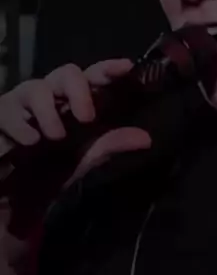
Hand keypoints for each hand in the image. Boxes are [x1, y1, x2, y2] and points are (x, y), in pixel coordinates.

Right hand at [0, 60, 151, 241]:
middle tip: (87, 117)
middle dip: (78, 89)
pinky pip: (6, 110)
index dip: (107, 70)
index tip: (126, 68)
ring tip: (55, 136)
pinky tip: (29, 141)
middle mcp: (49, 100)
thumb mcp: (80, 166)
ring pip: (35, 87)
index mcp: (73, 107)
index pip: (93, 80)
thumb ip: (107, 148)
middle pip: (66, 73)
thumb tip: (145, 138)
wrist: (9, 206)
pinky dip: (19, 124)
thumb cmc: (46, 179)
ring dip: (49, 110)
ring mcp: (21, 107)